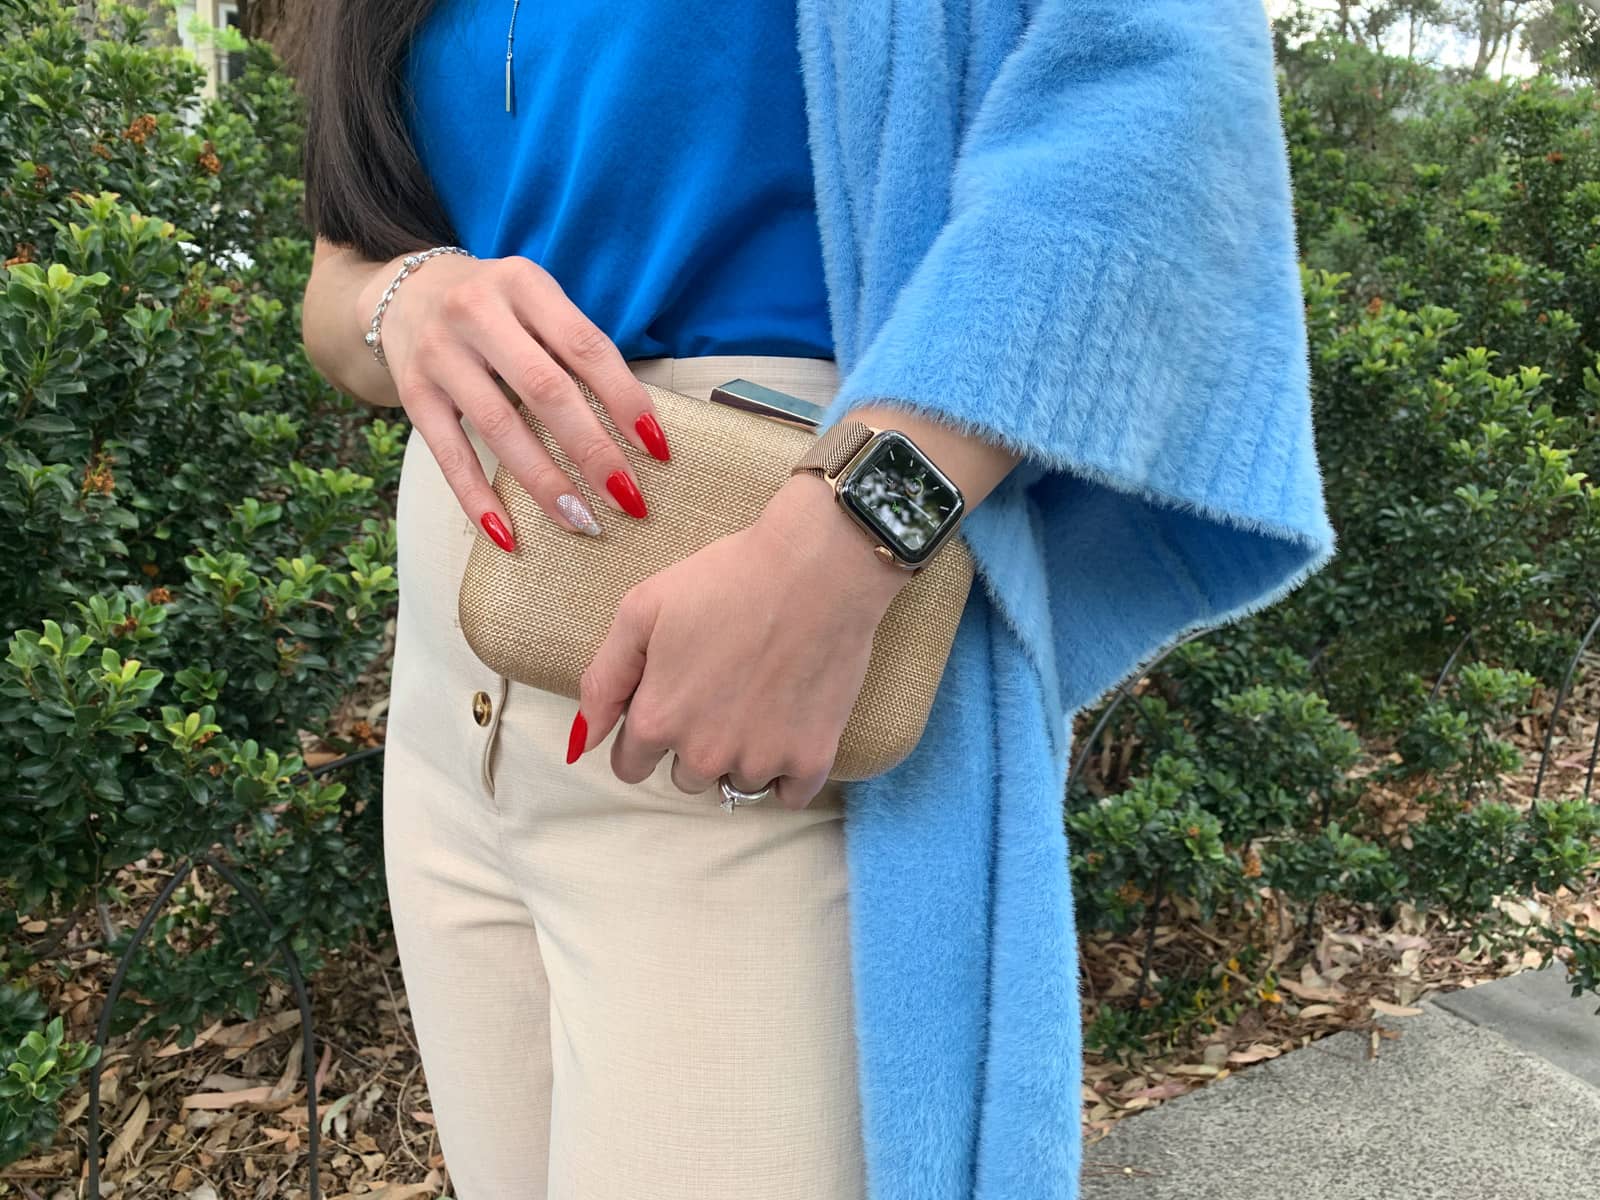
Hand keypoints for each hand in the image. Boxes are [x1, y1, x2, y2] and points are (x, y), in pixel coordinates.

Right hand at [358, 252, 672, 549]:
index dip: (626, 399)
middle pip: (545, 390)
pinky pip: (448, 455)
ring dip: (545, 482)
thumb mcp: (536, 304)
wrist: (405, 293)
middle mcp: (476, 312)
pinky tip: (508, 536)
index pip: (586, 346)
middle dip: (592, 450)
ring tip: (582, 521)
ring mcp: (438, 352)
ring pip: (500, 427)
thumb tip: (638, 427)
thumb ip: (576, 349)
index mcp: (523, 283)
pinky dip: (478, 499)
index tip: (658, 449)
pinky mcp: (412, 392)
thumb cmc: (497, 309)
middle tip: (628, 499)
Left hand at [570, 475, 910, 808]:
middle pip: (684, 777)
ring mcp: (759, 760)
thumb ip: (603, 681)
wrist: (816, 570)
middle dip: (694, 742)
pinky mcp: (811, 759)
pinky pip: (788, 796)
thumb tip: (580, 742)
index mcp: (656, 720)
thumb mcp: (641, 610)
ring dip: (741, 754)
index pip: (630, 766)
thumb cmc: (726, 580)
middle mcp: (703, 754)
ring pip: (736, 783)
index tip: (673, 699)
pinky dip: (787, 771)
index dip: (647, 731)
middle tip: (722, 687)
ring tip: (760, 696)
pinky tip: (788, 726)